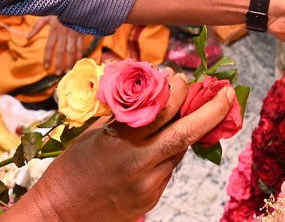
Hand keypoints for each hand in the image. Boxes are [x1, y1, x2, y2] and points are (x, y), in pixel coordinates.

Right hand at [12, 72, 235, 221]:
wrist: (57, 216)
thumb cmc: (70, 170)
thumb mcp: (94, 134)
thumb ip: (127, 116)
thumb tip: (154, 92)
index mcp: (122, 141)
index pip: (165, 108)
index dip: (178, 89)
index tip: (180, 77)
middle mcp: (140, 163)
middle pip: (187, 131)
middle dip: (214, 110)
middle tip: (227, 92)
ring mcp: (149, 184)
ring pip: (180, 150)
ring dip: (188, 130)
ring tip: (192, 112)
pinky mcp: (151, 199)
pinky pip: (169, 169)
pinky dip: (170, 153)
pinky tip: (162, 145)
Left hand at [27, 16, 88, 74]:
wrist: (75, 3)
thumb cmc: (60, 10)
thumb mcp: (46, 16)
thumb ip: (36, 27)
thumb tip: (26, 38)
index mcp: (54, 30)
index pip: (49, 47)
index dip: (47, 58)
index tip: (46, 67)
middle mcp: (64, 34)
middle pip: (60, 52)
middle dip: (59, 63)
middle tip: (57, 73)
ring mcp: (73, 34)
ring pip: (71, 51)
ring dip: (70, 61)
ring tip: (67, 70)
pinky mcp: (81, 33)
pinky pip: (81, 46)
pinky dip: (80, 54)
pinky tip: (78, 61)